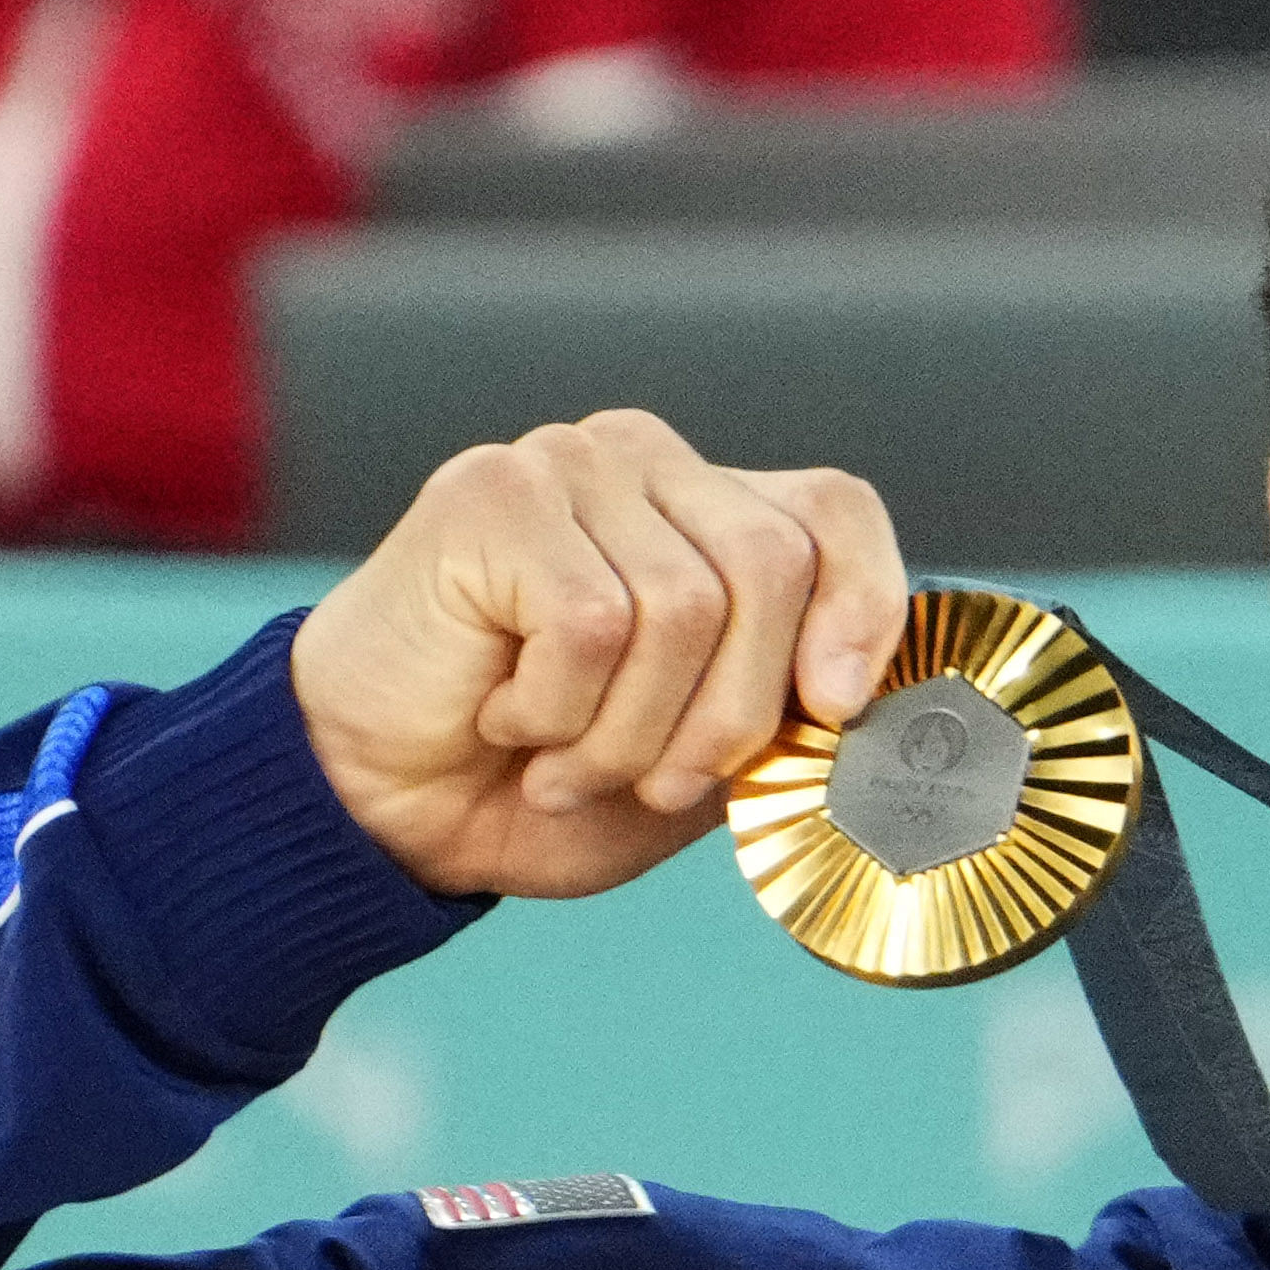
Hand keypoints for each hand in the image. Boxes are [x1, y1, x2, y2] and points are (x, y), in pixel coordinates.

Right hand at [291, 408, 910, 899]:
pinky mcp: (494, 497)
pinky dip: (558, 714)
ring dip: (628, 735)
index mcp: (710, 511)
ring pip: (683, 609)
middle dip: (731, 715)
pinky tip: (506, 719)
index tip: (836, 708)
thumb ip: (787, 715)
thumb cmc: (546, 779)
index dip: (864, 607)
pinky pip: (590, 625)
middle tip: (655, 785)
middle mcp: (644, 463)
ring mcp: (567, 465)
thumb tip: (883, 706)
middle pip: (773, 567)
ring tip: (564, 760)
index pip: (836, 512)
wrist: (386, 806)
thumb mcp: (699, 761)